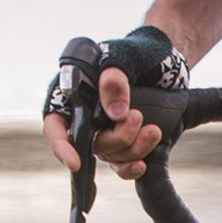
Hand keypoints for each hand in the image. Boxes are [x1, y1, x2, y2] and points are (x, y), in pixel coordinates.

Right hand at [41, 26, 187, 179]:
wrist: (165, 62)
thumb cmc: (137, 54)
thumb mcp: (125, 57)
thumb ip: (115, 79)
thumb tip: (116, 113)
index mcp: (74, 95)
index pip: (56, 126)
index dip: (61, 146)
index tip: (75, 162)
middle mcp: (86, 118)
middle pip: (91, 144)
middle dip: (117, 137)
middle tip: (137, 116)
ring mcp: (106, 132)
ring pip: (111, 156)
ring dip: (134, 148)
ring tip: (153, 130)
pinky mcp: (125, 143)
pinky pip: (122, 165)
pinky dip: (132, 168)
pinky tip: (142, 164)